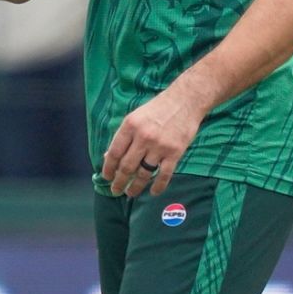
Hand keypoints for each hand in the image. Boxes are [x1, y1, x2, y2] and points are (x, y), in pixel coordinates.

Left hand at [100, 78, 206, 196]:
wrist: (186, 101)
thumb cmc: (158, 109)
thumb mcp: (135, 117)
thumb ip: (123, 137)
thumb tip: (109, 157)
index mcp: (130, 126)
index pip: (114, 153)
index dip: (108, 168)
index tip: (106, 177)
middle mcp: (143, 137)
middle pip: (127, 166)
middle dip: (119, 181)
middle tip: (116, 190)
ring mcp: (159, 146)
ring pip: (144, 173)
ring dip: (136, 186)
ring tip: (130, 193)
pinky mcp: (175, 152)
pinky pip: (164, 175)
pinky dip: (158, 186)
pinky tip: (153, 192)